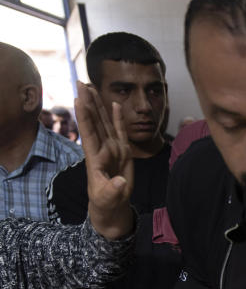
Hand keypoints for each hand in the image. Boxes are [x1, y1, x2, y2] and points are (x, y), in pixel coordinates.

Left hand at [75, 82, 133, 239]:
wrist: (112, 206)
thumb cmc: (106, 203)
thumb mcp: (107, 199)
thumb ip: (113, 190)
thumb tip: (121, 182)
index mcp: (95, 158)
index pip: (89, 133)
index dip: (85, 116)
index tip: (80, 99)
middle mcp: (102, 149)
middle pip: (94, 121)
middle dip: (88, 102)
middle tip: (81, 82)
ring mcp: (112, 149)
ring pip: (104, 122)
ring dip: (99, 105)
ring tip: (92, 87)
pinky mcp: (122, 152)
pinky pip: (119, 131)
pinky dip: (117, 118)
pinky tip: (114, 104)